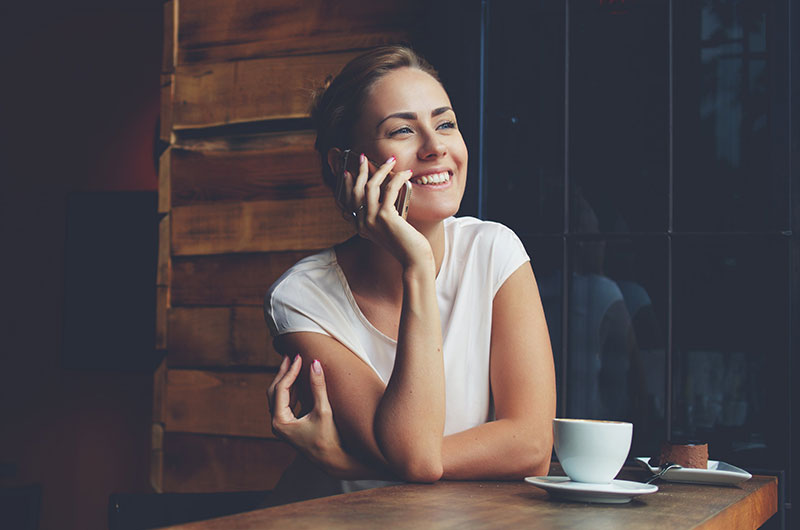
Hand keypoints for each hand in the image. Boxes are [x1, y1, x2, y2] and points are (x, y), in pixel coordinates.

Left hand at [267, 355, 369, 477]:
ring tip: (292, 365)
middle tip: (290, 356)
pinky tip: (297, 383)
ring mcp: (282, 426)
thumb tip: (315, 363)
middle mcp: (277, 424)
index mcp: (280, 421)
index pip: (282, 389)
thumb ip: (318, 386)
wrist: (333, 460)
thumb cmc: (328, 439)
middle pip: (275, 391)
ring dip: (285, 380)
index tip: (300, 357)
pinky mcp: (289, 426)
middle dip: (283, 373)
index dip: (291, 371)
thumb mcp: (323, 410)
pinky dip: (290, 391)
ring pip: (278, 397)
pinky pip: (284, 403)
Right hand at [343, 155, 432, 267]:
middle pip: (356, 190)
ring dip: (380, 170)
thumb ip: (382, 216)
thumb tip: (386, 192)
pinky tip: (405, 173)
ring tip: (390, 160)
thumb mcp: (389, 230)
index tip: (347, 173)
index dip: (346, 185)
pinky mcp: (385, 217)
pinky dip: (397, 178)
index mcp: (361, 227)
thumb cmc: (406, 245)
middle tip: (363, 158)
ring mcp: (372, 220)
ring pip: (370, 187)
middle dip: (359, 171)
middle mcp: (362, 223)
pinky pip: (388, 190)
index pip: (347, 202)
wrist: (414, 259)